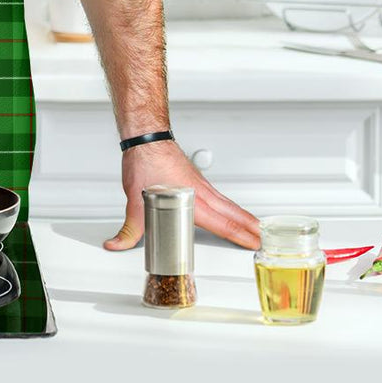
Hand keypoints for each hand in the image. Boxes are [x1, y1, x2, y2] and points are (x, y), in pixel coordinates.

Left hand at [104, 140, 260, 250]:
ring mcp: (200, 184)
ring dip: (243, 216)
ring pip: (228, 204)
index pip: (222, 223)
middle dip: (250, 228)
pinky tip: (230, 208)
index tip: (254, 243)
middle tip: (264, 239)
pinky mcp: (196, 178)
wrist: (146, 137)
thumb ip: (129, 229)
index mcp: (191, 200)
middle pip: (232, 214)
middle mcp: (200, 192)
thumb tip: (117, 244)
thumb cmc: (144, 162)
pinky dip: (231, 205)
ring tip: (256, 227)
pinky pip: (219, 195)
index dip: (240, 235)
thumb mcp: (134, 201)